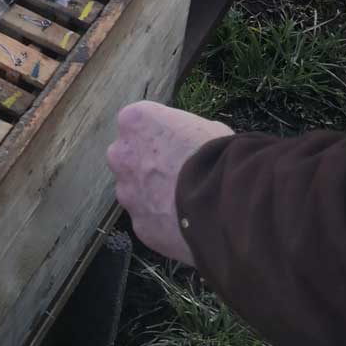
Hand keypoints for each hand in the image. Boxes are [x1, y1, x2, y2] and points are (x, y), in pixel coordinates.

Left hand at [107, 101, 233, 263]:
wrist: (224, 202)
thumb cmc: (216, 155)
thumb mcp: (205, 127)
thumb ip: (184, 134)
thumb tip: (190, 143)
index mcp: (135, 120)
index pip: (138, 122)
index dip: (160, 134)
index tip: (176, 143)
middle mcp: (121, 154)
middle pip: (129, 157)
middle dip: (147, 164)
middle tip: (177, 172)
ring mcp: (126, 192)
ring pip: (135, 191)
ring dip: (153, 194)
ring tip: (185, 201)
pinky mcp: (138, 225)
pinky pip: (148, 220)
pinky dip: (163, 221)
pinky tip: (186, 223)